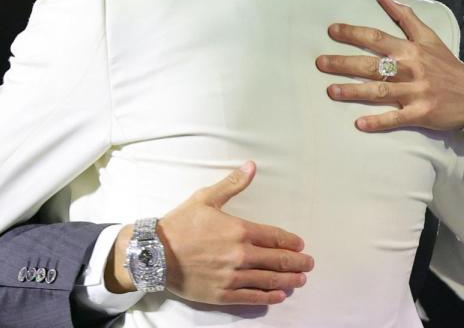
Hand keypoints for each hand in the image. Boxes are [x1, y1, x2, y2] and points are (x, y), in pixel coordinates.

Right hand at [108, 161, 313, 304]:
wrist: (155, 253)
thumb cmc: (180, 224)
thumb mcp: (205, 198)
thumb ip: (232, 184)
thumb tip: (251, 166)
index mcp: (239, 230)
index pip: (274, 237)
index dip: (290, 242)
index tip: (300, 245)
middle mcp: (240, 255)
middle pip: (277, 260)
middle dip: (296, 263)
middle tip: (308, 265)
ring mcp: (232, 277)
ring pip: (268, 280)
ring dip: (288, 281)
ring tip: (300, 281)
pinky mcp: (222, 294)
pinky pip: (252, 297)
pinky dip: (268, 297)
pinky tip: (279, 296)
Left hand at [316, 0, 463, 149]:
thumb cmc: (447, 65)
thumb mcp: (429, 37)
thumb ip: (406, 17)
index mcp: (410, 49)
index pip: (377, 38)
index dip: (353, 33)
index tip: (332, 31)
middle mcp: (411, 69)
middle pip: (372, 65)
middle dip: (344, 63)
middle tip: (320, 63)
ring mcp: (415, 92)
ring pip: (379, 91)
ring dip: (354, 91)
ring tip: (330, 91)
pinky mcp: (421, 114)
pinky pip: (396, 118)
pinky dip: (378, 122)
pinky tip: (358, 124)